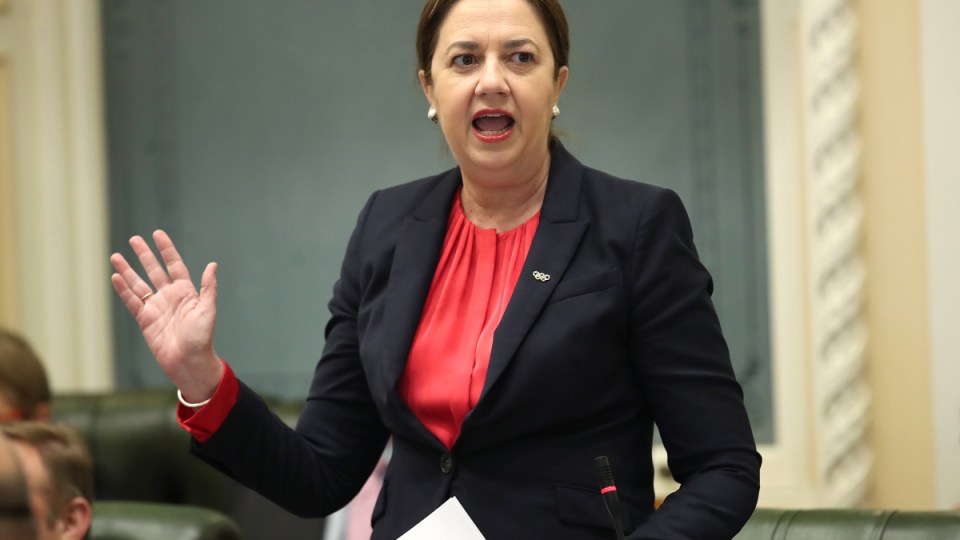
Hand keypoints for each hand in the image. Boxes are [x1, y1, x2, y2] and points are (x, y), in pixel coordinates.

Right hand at [110, 230, 223, 401]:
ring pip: (138, 284)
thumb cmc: (202, 337)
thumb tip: (212, 265)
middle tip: (134, 239)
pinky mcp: (145, 320)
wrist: (188, 362)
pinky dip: (123, 289)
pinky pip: (132, 301)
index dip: (166, 249)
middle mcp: (169, 296)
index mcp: (186, 292)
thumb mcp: (208, 310)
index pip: (174, 265)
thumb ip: (208, 288)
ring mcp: (156, 307)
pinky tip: (115, 277)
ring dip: (127, 270)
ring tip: (116, 256)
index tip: (157, 234)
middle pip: (154, 270)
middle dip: (144, 255)